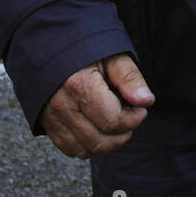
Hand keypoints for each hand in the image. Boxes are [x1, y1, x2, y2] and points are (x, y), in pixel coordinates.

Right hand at [39, 52, 154, 158]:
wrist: (51, 46)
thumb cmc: (86, 49)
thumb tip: (146, 101)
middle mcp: (63, 105)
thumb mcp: (112, 55)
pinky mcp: (48, 125)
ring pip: (86, 150)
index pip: (112, 120)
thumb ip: (130, 78)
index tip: (141, 109)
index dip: (134, 119)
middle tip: (131, 116)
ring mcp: (53, 118)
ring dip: (108, 143)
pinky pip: (71, 149)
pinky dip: (89, 145)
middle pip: (100, 141)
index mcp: (79, 84)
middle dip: (123, 133)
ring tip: (117, 123)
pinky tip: (99, 128)